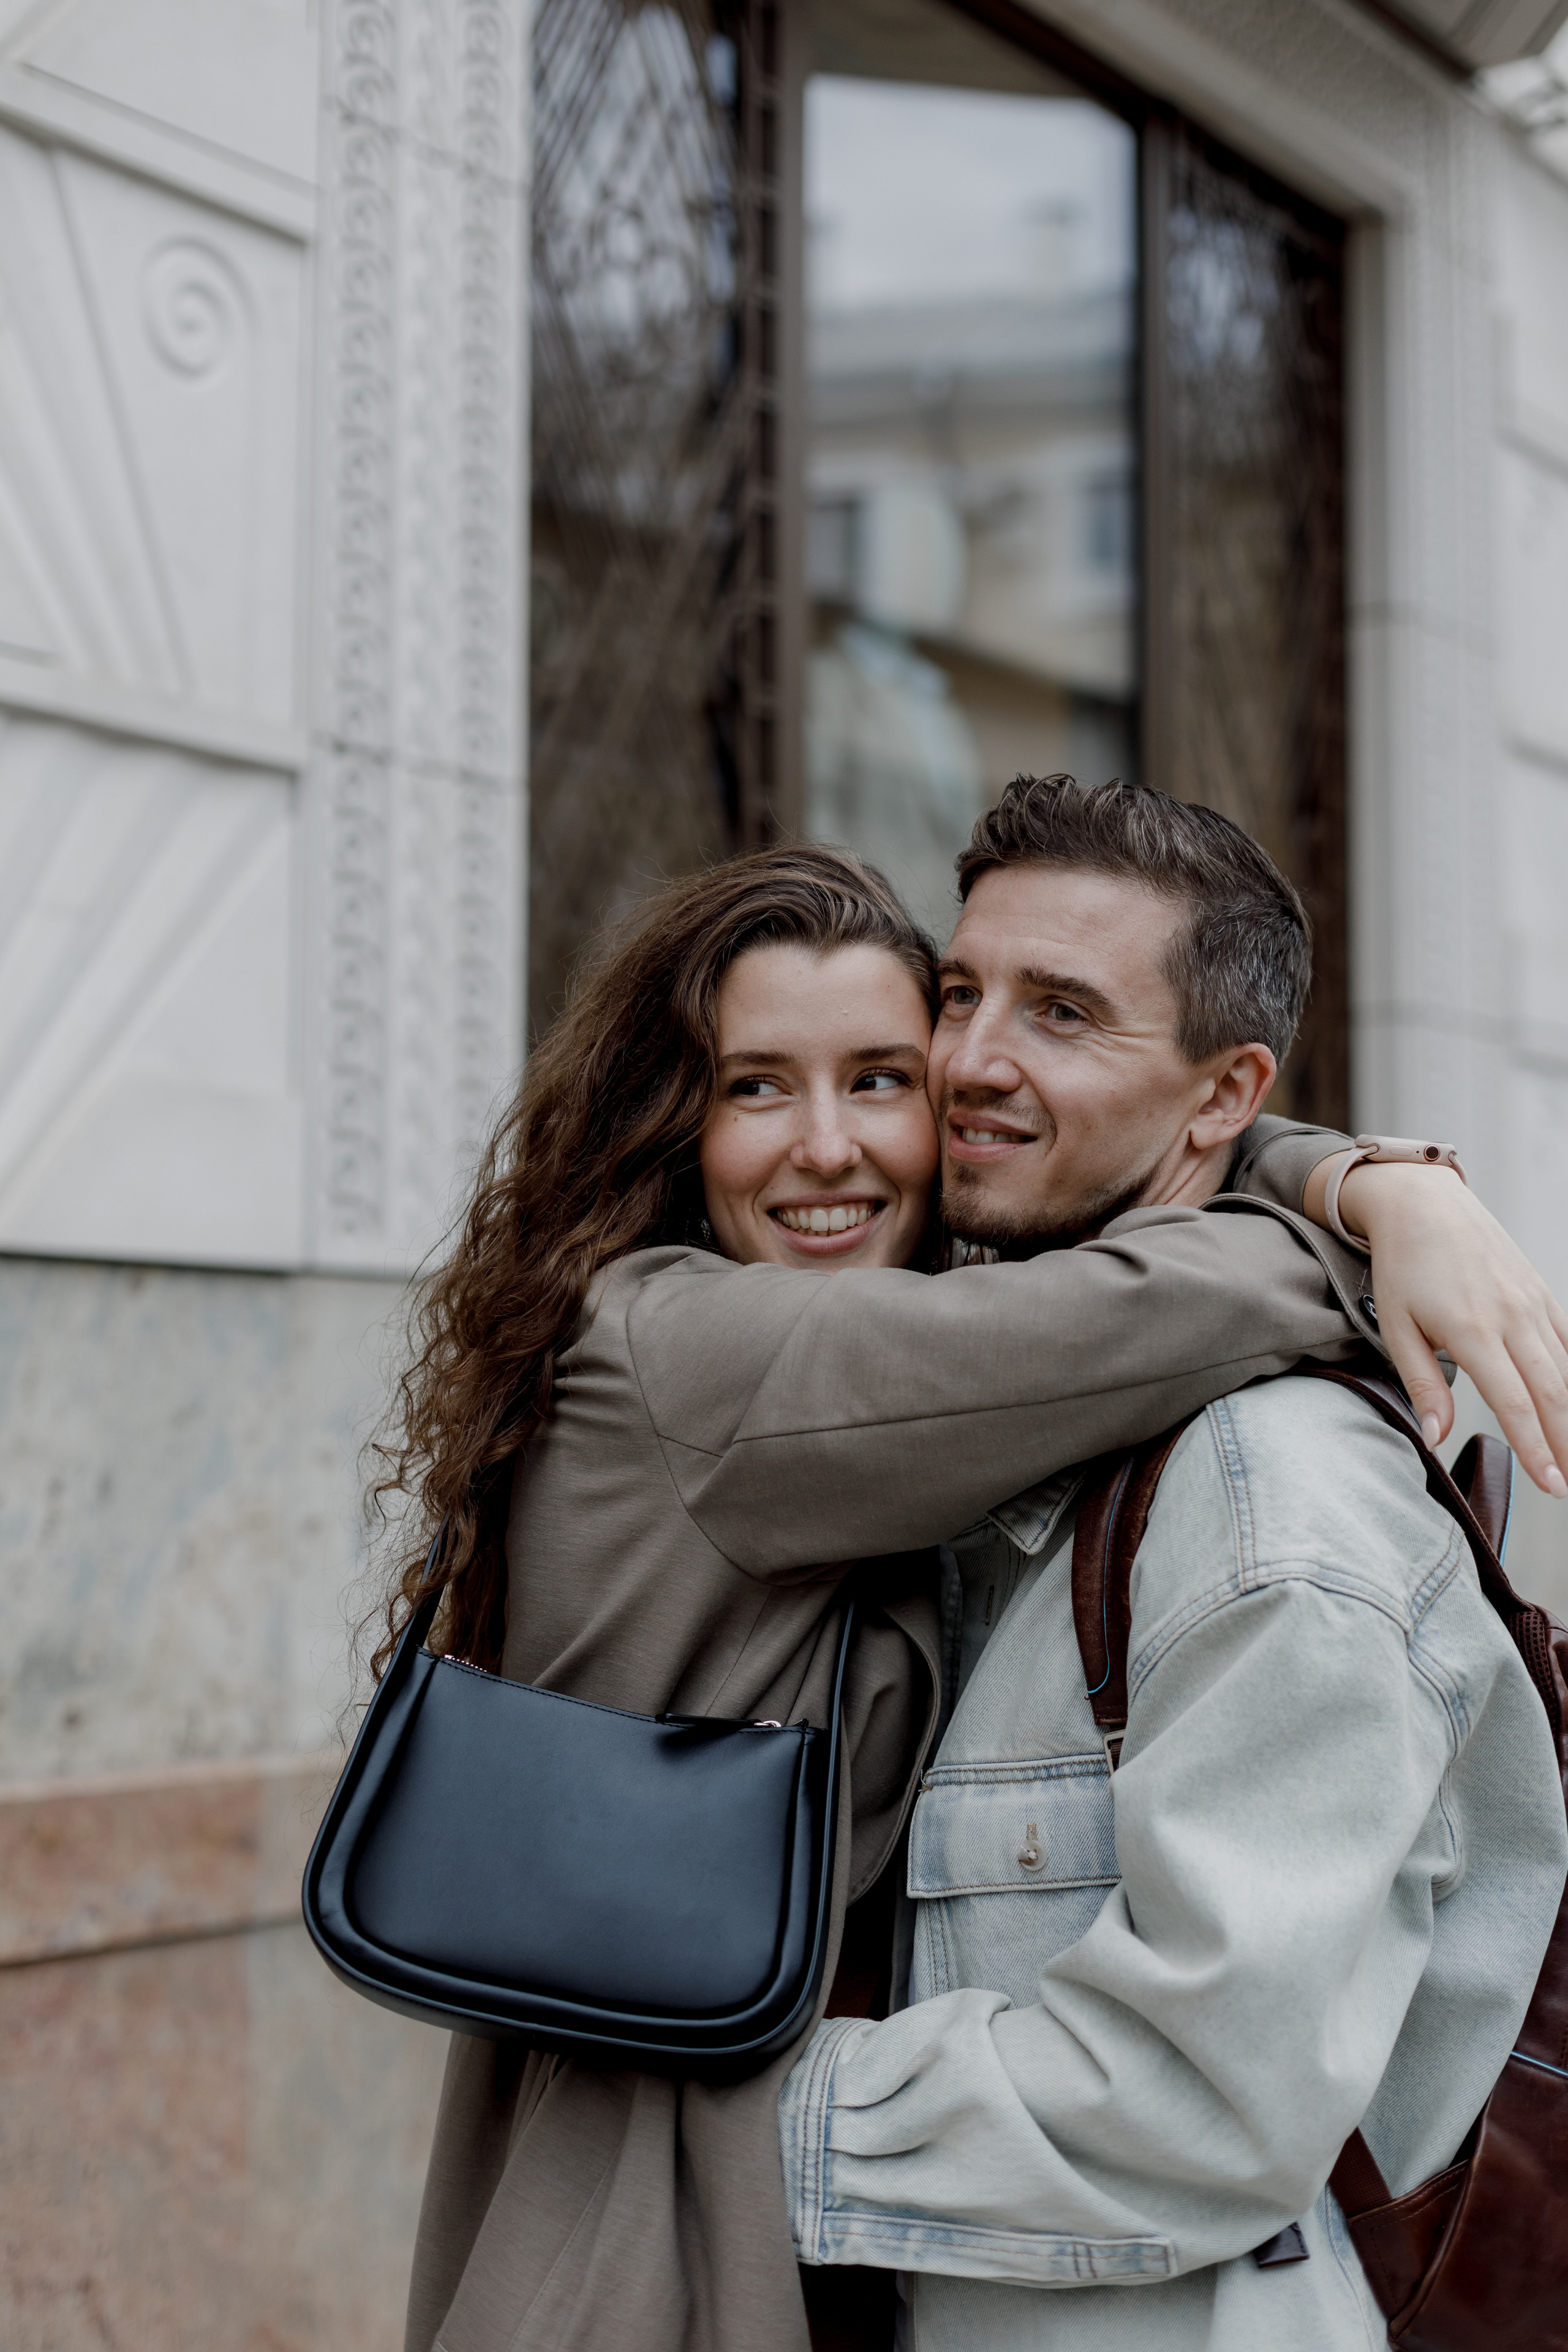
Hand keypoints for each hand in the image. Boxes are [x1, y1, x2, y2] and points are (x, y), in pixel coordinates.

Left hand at [1306, 1159, 1567, 1496]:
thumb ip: (1421, 1385)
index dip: (1535, 1448)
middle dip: (1565, 1444)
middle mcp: (1511, 1317)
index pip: (1514, 1402)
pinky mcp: (1541, 1292)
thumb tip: (1436, 1438)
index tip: (1551, 1486)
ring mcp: (1531, 1302)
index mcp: (1472, 1330)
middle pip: (1551, 1392)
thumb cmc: (1402, 1265)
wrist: (1423, 1202)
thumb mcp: (1396, 1326)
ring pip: (1567, 1369)